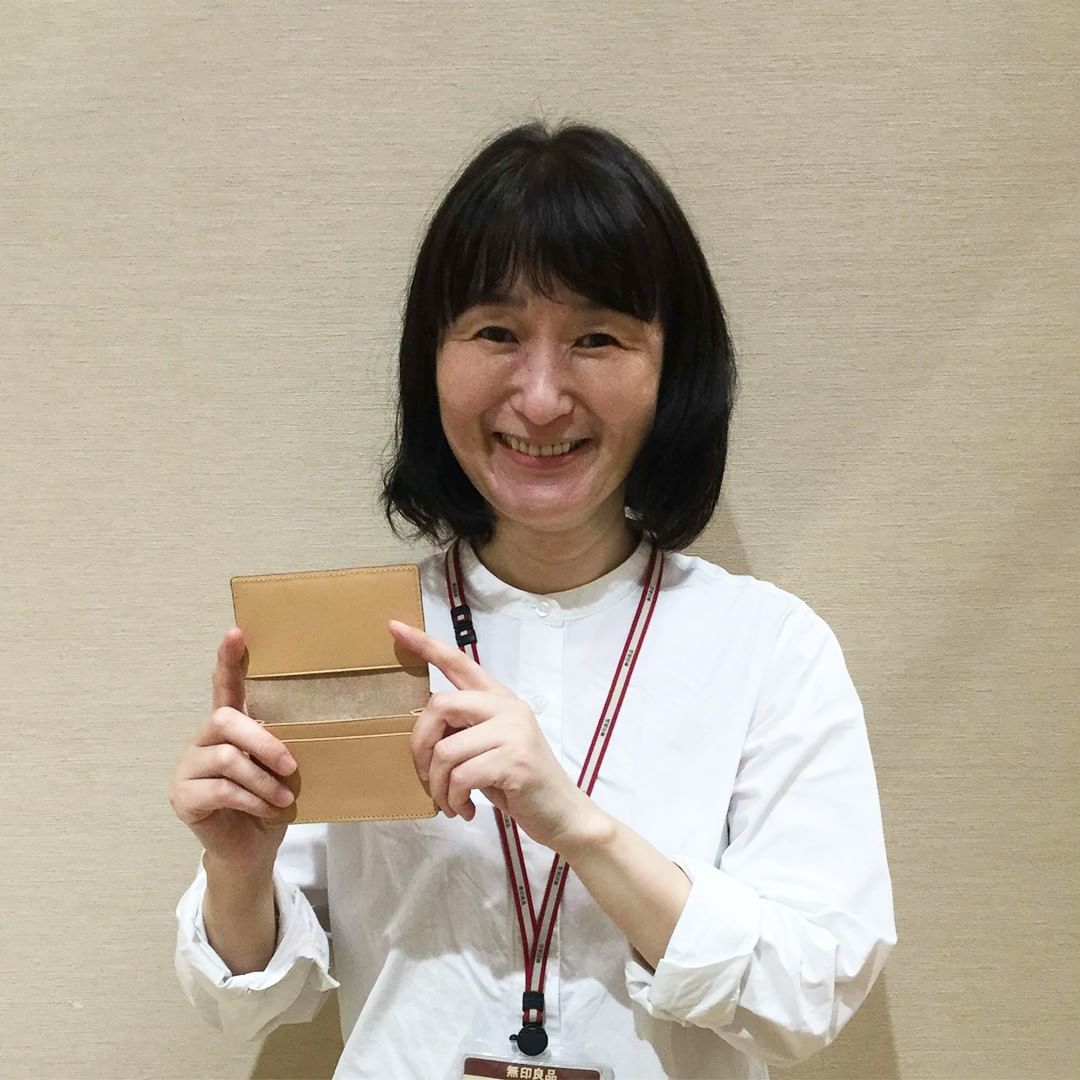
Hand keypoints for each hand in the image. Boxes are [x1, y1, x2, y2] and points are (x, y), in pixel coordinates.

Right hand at [168, 627, 297, 874]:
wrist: (251, 850)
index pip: (224, 684)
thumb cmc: (270, 801)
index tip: (236, 632)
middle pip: (226, 721)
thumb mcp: (280, 768)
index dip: (229, 660)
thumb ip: (281, 743)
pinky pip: (220, 791)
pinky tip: (269, 809)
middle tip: (291, 765)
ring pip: (227, 760)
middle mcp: (202, 739)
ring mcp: (187, 767)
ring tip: (284, 797)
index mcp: (228, 726)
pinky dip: (252, 800)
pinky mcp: (182, 797)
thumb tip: (311, 726)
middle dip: (263, 742)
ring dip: (263, 781)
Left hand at [389, 619, 595, 851]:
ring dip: (438, 786)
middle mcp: (506, 706)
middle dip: (419, 745)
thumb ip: (465, 730)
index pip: (459, 661)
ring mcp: (513, 731)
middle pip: (440, 705)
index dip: (424, 645)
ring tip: (450, 803)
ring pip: (445, 749)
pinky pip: (461, 776)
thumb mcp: (491, 746)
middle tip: (424, 776)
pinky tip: (465, 810)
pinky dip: (454, 799)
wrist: (562, 812)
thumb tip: (424, 734)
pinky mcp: (514, 760)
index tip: (394, 627)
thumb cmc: (519, 782)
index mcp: (499, 698)